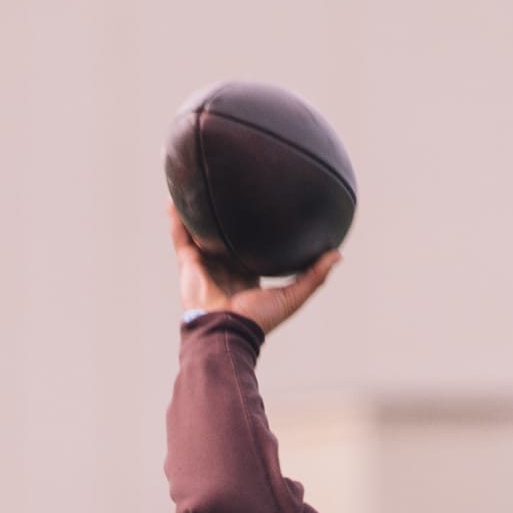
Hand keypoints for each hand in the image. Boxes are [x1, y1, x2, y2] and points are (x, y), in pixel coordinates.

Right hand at [169, 202, 339, 333]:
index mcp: (247, 274)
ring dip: (198, 210)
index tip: (263, 208)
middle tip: (231, 186)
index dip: (257, 230)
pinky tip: (174, 195)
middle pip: (225, 235)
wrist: (225, 331)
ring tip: (198, 181)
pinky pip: (180, 235)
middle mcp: (225, 266)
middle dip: (226, 215)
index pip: (252, 247)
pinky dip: (176, 217)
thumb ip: (314, 276)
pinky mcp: (188, 263)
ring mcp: (205, 264)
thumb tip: (338, 254)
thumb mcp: (293, 296)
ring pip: (200, 231)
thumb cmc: (259, 319)